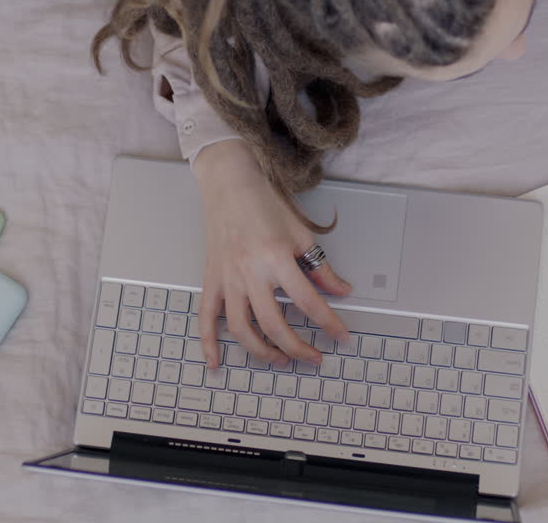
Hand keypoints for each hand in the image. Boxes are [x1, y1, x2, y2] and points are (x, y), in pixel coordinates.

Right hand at [193, 139, 350, 367]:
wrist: (229, 184)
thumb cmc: (263, 203)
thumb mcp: (300, 233)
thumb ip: (320, 267)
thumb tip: (340, 291)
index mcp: (276, 257)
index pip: (308, 301)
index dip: (329, 323)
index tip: (341, 336)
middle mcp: (250, 272)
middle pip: (274, 323)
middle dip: (297, 348)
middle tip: (313, 357)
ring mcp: (227, 278)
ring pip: (241, 328)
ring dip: (262, 351)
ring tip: (279, 359)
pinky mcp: (211, 279)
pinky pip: (206, 317)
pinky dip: (208, 343)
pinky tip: (216, 362)